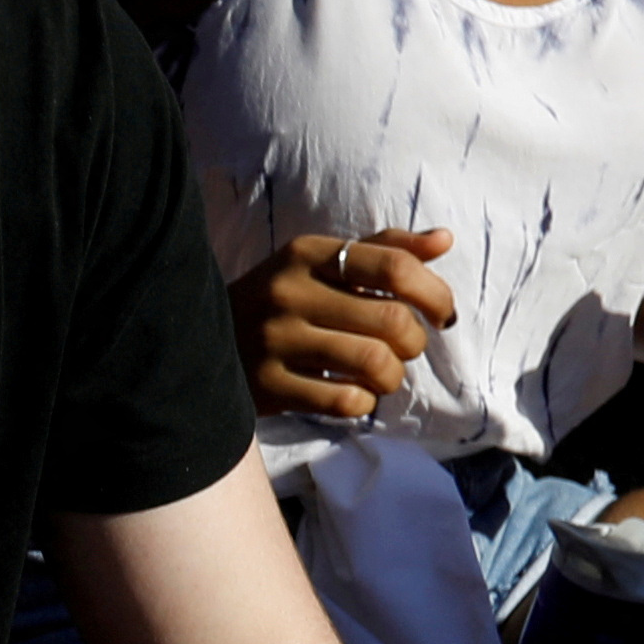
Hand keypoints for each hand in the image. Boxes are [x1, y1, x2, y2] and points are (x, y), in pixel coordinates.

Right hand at [235, 222, 455, 420]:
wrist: (199, 337)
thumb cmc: (280, 300)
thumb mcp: (321, 262)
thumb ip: (383, 250)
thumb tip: (444, 240)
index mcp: (308, 254)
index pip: (394, 265)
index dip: (434, 293)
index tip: (441, 314)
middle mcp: (290, 291)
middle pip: (392, 319)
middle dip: (414, 342)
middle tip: (404, 348)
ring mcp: (275, 339)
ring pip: (374, 362)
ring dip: (393, 376)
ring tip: (383, 374)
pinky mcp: (267, 384)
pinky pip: (344, 400)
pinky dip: (363, 402)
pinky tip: (354, 395)